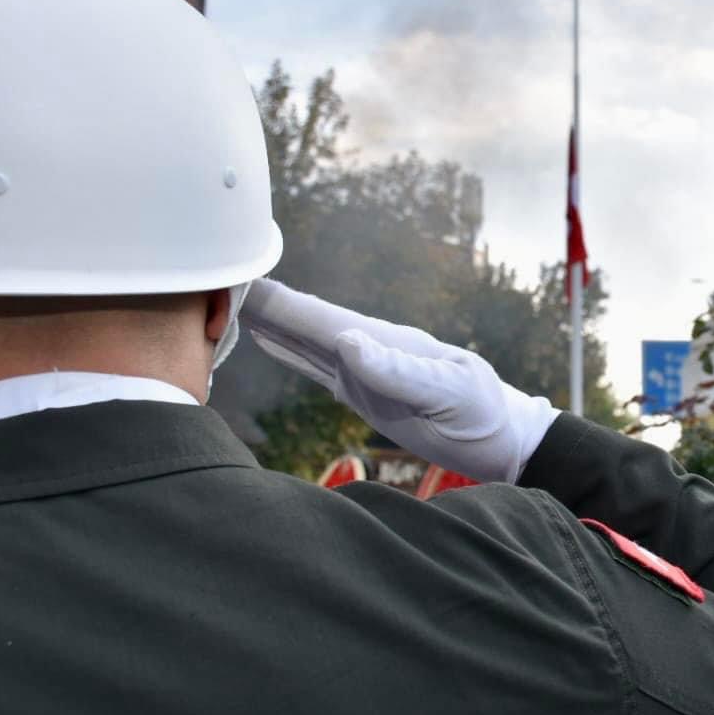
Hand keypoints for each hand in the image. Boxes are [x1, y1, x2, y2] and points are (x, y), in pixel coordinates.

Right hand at [240, 279, 557, 481]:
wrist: (504, 440)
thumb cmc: (481, 415)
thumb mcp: (447, 393)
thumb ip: (397, 371)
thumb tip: (345, 341)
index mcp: (386, 344)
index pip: (321, 318)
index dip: (279, 301)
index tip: (238, 277)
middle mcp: (369, 348)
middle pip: (305, 321)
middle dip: (260, 300)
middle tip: (209, 274)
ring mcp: (364, 369)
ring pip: (304, 340)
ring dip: (266, 321)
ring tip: (224, 299)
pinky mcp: (364, 392)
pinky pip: (316, 367)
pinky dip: (287, 351)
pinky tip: (267, 339)